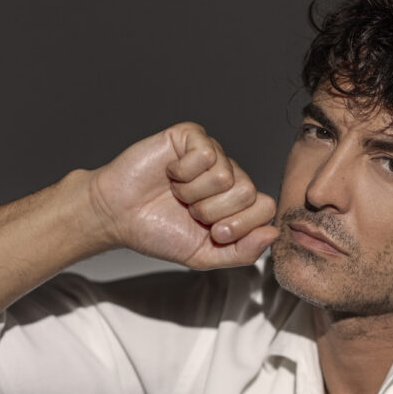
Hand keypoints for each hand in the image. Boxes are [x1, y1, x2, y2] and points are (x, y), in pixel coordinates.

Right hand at [88, 123, 277, 268]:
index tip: (213, 233)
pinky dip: (183, 173)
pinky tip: (170, 175)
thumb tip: (274, 233)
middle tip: (191, 213)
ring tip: (177, 194)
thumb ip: (243, 252)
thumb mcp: (205, 256)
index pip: (266, 208)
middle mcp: (229, 176)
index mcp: (237, 203)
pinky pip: (205, 154)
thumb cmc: (159, 233)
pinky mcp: (191, 137)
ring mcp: (212, 154)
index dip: (240, 225)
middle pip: (248, 191)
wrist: (118, 216)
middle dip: (214, 212)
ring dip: (194, 194)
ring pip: (226, 175)